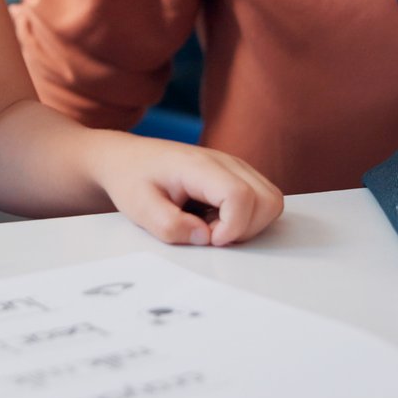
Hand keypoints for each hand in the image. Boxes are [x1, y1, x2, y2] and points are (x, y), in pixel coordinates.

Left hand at [90, 135, 284, 247]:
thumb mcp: (139, 207)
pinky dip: (246, 217)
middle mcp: (226, 161)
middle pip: (268, 200)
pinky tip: (215, 218)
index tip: (209, 239)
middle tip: (210, 234)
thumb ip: (169, 226)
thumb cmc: (132, 178)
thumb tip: (204, 237)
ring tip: (211, 225)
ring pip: (271, 200)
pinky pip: (261, 200)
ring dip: (248, 224)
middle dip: (246, 229)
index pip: (241, 196)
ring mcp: (235, 166)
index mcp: (200, 166)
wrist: (127, 158)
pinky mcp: (237, 175)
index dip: (232, 228)